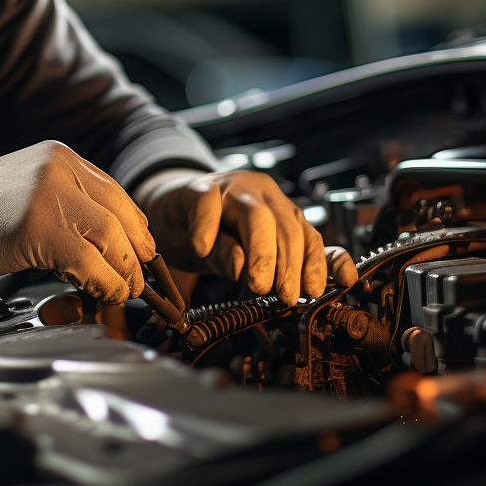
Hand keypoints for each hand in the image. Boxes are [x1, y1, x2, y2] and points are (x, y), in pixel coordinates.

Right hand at [0, 141, 154, 303]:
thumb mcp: (29, 190)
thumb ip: (68, 202)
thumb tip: (110, 239)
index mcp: (59, 157)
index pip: (116, 194)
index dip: (135, 229)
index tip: (141, 253)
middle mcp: (58, 169)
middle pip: (119, 216)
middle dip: (135, 255)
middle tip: (137, 280)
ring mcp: (47, 196)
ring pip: (111, 239)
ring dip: (123, 272)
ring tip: (122, 291)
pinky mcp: (36, 228)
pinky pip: (86, 261)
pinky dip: (102, 282)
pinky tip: (99, 292)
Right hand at [133, 167, 340, 304]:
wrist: (171, 211)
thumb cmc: (214, 235)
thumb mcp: (247, 256)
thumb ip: (276, 267)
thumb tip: (313, 289)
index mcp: (280, 208)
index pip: (308, 236)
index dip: (314, 265)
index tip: (312, 292)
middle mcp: (261, 194)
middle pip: (286, 228)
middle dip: (289, 266)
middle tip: (284, 296)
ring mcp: (230, 189)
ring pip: (256, 216)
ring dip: (261, 254)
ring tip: (256, 283)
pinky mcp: (197, 190)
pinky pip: (207, 205)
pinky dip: (207, 227)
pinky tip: (204, 248)